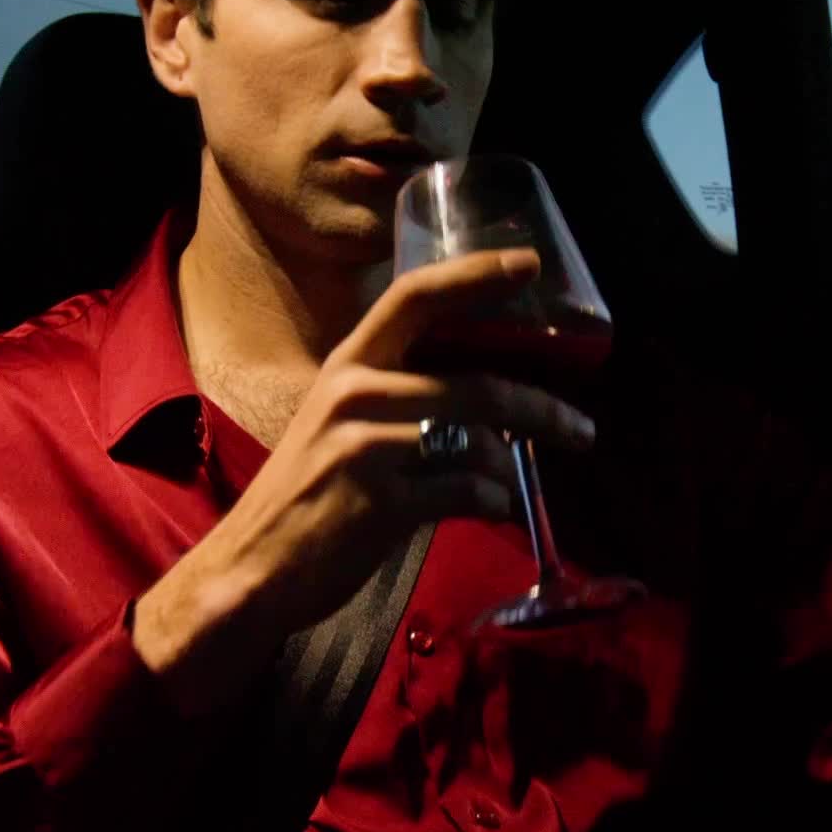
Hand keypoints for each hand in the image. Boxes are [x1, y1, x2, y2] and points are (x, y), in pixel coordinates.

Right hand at [133, 249, 594, 712]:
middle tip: (581, 429)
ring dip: (511, 467)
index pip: (415, 295)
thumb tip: (487, 405)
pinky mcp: (378, 504)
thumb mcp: (338, 424)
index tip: (529, 264)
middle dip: (542, 409)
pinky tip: (493, 510)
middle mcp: (355, 393)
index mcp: (348, 363)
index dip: (476, 275)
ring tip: (517, 484)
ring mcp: (365, 448)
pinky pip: (465, 494)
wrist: (250, 567)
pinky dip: (491, 503)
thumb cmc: (304, 495)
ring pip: (477, 443)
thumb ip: (398, 400)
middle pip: (477, 385)